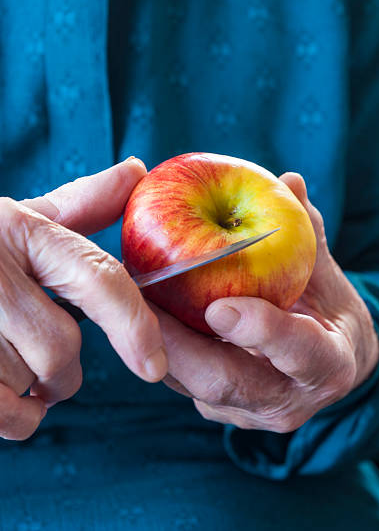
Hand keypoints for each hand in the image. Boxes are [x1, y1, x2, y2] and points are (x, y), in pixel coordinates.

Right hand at [0, 158, 166, 440]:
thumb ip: (80, 203)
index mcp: (14, 230)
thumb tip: (137, 171)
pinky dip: (16, 417)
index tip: (154, 367)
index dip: (134, 325)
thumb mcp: (17, 221)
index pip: (94, 277)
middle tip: (45, 356)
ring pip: (28, 382)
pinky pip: (3, 415)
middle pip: (59, 348)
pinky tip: (4, 393)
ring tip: (9, 361)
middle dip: (63, 367)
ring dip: (32, 388)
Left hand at [155, 172, 378, 431]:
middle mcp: (288, 400)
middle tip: (139, 302)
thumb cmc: (329, 308)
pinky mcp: (221, 406)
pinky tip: (133, 312)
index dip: (262, 332)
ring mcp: (250, 411)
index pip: (300, 352)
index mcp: (329, 364)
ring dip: (157, 345)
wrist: (331, 360)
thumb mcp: (328, 271)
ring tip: (124, 301)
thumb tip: (290, 180)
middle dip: (180, 346)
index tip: (219, 307)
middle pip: (227, 383)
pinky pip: (184, 380)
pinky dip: (158, 347)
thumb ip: (309, 232)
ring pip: (193, 385)